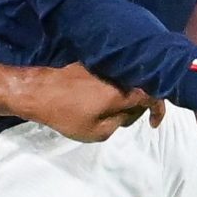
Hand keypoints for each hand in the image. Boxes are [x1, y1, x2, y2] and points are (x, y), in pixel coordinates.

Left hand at [27, 64, 159, 141]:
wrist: (37, 92)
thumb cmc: (67, 115)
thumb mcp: (97, 132)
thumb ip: (119, 122)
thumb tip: (127, 113)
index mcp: (122, 92)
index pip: (153, 96)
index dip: (158, 111)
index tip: (153, 124)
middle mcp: (117, 75)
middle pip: (140, 90)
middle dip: (136, 108)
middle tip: (121, 124)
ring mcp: (103, 68)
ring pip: (124, 84)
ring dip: (122, 100)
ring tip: (104, 115)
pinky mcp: (90, 65)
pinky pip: (110, 78)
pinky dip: (110, 90)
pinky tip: (95, 102)